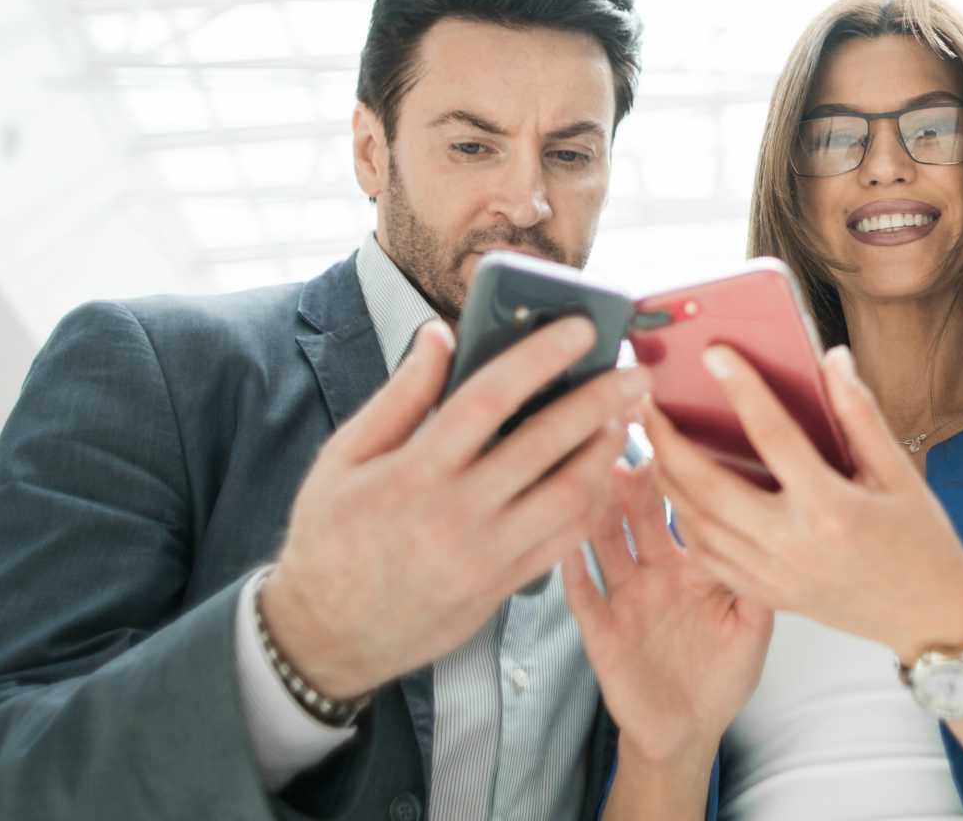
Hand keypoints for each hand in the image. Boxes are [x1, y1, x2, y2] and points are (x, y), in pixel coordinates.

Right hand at [262, 317, 646, 699]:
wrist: (326, 633)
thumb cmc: (331, 535)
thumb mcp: (344, 458)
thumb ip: (400, 395)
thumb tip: (440, 333)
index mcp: (413, 472)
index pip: (489, 398)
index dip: (540, 358)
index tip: (580, 329)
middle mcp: (456, 514)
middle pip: (546, 444)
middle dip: (600, 400)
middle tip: (636, 371)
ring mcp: (485, 555)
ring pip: (569, 495)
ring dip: (604, 452)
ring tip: (622, 419)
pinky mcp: (504, 586)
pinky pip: (565, 540)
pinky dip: (592, 502)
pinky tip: (602, 473)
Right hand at [564, 455, 772, 773]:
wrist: (686, 731)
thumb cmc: (722, 678)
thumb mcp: (754, 629)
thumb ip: (760, 584)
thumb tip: (777, 534)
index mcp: (695, 566)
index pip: (685, 511)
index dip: (681, 477)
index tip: (677, 435)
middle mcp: (656, 573)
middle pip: (640, 516)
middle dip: (634, 480)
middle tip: (628, 440)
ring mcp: (626, 598)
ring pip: (606, 544)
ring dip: (598, 512)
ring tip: (593, 477)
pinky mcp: (602, 630)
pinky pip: (583, 596)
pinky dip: (573, 571)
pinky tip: (565, 545)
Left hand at [644, 346, 962, 666]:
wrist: (929, 617)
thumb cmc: (920, 544)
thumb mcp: (899, 473)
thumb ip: (860, 415)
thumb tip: (833, 361)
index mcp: (831, 508)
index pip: (774, 435)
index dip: (742, 388)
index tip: (714, 354)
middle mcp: (793, 544)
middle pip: (709, 486)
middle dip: (669, 441)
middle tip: (648, 403)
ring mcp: (773, 575)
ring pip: (697, 523)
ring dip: (667, 479)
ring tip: (653, 441)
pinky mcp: (766, 594)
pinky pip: (707, 557)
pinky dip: (685, 522)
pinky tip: (679, 494)